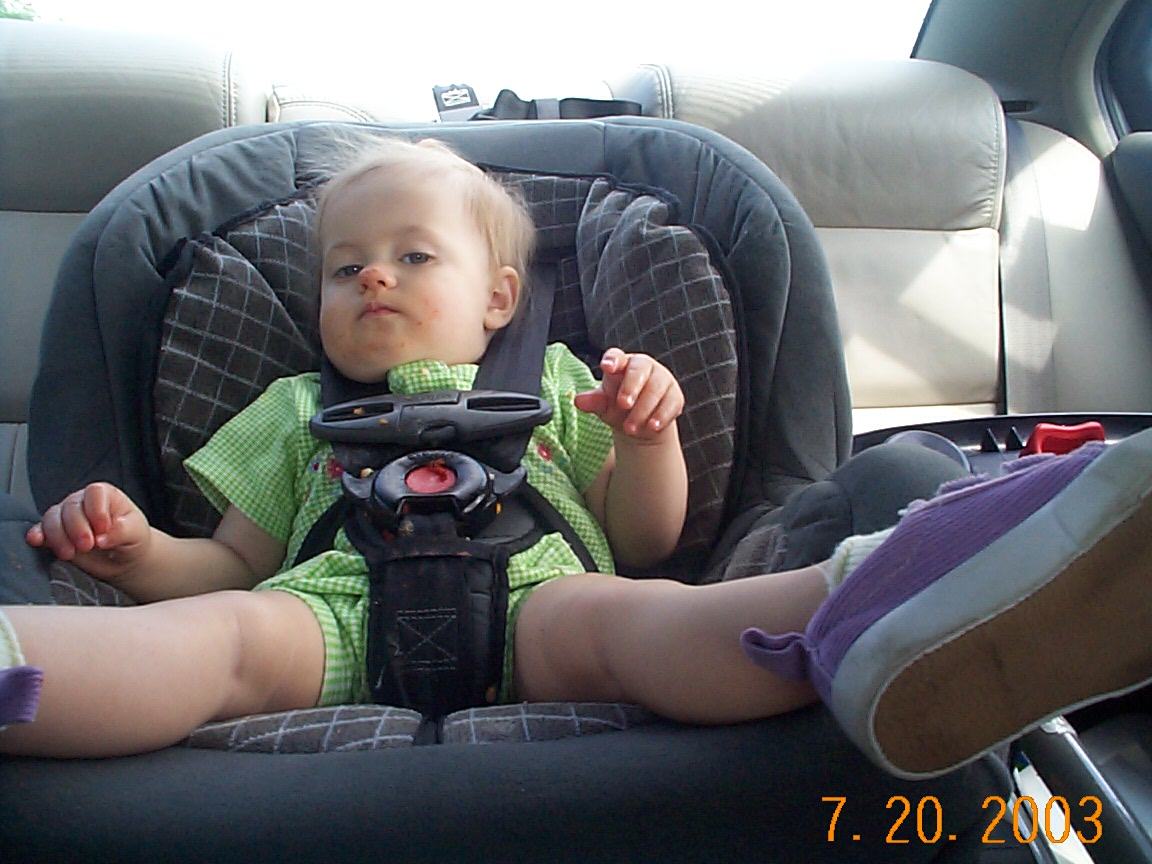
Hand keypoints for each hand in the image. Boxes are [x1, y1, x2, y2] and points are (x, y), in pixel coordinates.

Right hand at [25, 483, 151, 581]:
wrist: (123, 558)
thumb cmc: (132, 538)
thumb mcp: (135, 533)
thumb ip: (121, 531)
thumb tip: (102, 538)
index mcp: (105, 495)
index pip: (95, 493)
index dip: (96, 511)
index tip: (103, 529)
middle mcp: (83, 502)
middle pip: (71, 506)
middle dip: (77, 528)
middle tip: (88, 546)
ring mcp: (66, 517)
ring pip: (53, 518)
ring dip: (58, 536)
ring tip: (70, 553)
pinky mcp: (55, 533)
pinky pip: (41, 530)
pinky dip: (38, 535)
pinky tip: (37, 541)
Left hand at [573, 348, 684, 439]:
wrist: (639, 425)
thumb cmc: (617, 408)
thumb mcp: (603, 406)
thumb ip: (594, 402)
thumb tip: (578, 401)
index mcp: (621, 364)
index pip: (616, 356)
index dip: (612, 359)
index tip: (607, 367)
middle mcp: (643, 367)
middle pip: (639, 370)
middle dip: (631, 387)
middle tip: (622, 404)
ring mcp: (662, 379)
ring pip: (655, 388)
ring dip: (643, 408)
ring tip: (631, 427)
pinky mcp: (674, 395)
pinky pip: (671, 402)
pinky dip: (661, 415)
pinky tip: (652, 426)